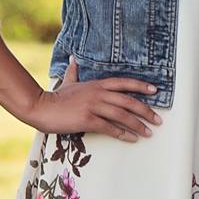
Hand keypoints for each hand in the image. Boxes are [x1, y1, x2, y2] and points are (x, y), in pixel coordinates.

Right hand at [21, 60, 160, 140]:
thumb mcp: (68, 81)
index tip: (155, 90)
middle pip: (129, 101)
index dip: (141, 86)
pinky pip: (110, 128)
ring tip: (148, 133)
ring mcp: (93, 106)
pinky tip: (131, 139)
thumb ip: (74, 71)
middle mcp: (98, 94)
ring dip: (138, 125)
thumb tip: (73, 59)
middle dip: (146, 111)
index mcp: (97, 84)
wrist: (40, 107)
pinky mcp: (87, 120)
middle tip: (158, 120)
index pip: (124, 83)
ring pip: (122, 116)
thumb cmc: (56, 97)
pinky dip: (123, 134)